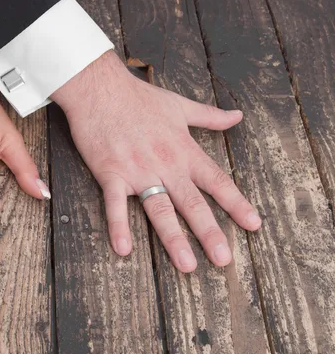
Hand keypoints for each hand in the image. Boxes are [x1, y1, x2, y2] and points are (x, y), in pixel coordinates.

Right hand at [51, 51, 260, 272]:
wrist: (100, 88)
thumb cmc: (139, 97)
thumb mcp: (180, 105)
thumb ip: (209, 116)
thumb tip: (237, 116)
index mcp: (183, 150)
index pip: (216, 181)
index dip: (236, 203)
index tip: (254, 225)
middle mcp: (165, 164)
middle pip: (192, 203)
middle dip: (210, 232)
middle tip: (224, 259)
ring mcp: (138, 170)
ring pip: (160, 209)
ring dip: (174, 239)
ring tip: (186, 265)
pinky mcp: (111, 173)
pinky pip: (115, 205)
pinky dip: (118, 226)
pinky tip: (123, 249)